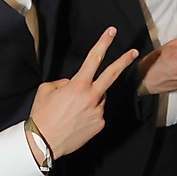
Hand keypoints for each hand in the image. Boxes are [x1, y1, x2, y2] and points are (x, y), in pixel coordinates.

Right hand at [28, 27, 137, 158]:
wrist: (43, 143)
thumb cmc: (42, 115)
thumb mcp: (47, 90)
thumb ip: (64, 82)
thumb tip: (73, 84)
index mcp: (79, 85)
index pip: (94, 58)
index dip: (104, 43)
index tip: (112, 32)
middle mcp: (92, 96)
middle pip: (112, 74)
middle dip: (124, 60)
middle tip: (133, 52)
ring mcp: (98, 111)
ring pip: (99, 97)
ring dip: (91, 98)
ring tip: (73, 110)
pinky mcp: (100, 124)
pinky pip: (97, 113)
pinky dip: (89, 113)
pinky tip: (76, 120)